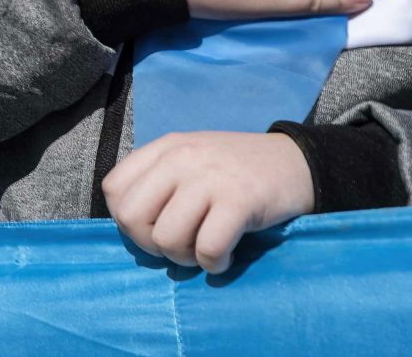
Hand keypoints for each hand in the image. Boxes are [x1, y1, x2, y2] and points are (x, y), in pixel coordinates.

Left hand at [104, 130, 313, 274]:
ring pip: (166, 238)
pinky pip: (207, 248)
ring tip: (203, 252)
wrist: (298, 162)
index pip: (113, 189)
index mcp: (163, 148)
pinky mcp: (239, 202)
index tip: (153, 228)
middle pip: (131, 217)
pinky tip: (225, 257)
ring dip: (184, 258)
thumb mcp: (190, 160)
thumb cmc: (238, 169)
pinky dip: (214, 264)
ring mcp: (208, 179)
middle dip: (150, 244)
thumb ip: (159, 181)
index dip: (126, 220)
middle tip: (178, 246)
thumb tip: (132, 224)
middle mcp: (180, 159)